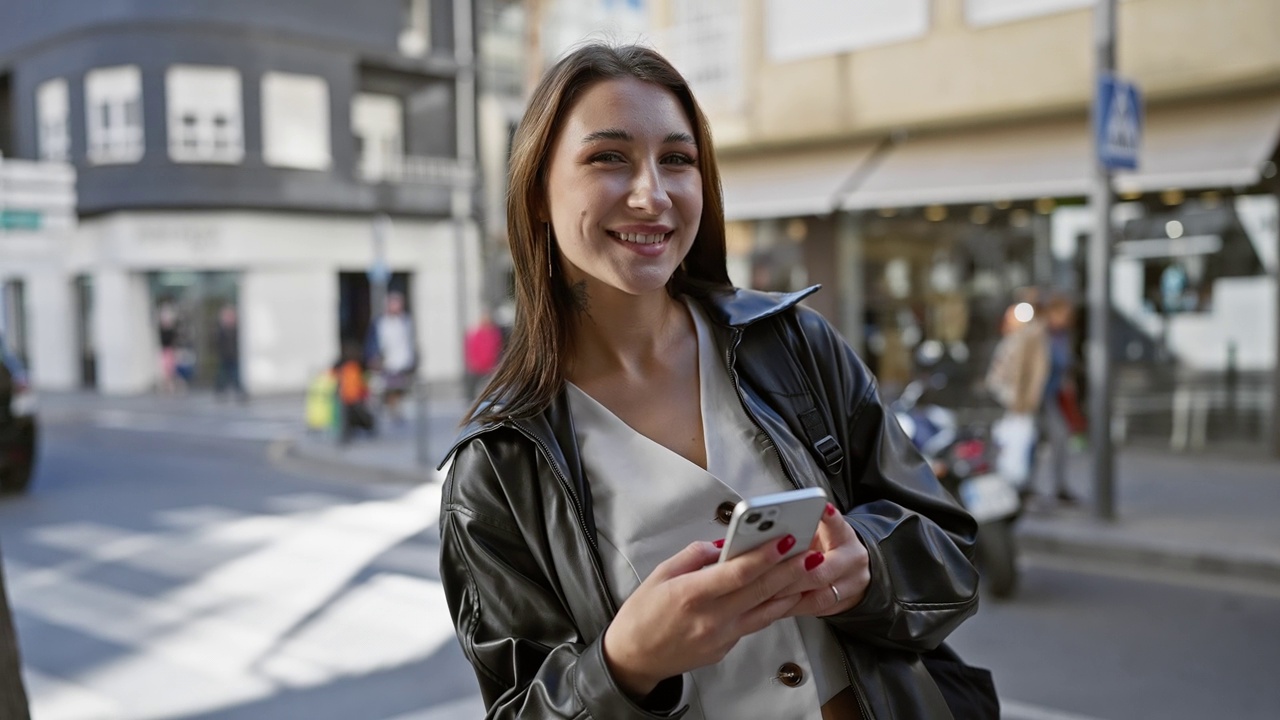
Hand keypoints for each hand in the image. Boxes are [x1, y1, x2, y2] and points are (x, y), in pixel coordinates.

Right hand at [602, 533, 822, 698]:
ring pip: (765, 612)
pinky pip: (754, 624)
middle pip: (759, 591)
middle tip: (810, 553)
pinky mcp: (726, 648)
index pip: (737, 573)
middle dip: (789, 570)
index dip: (764, 556)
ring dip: (790, 591)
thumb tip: (724, 546)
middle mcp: (710, 619)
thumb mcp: (660, 574)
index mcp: (690, 595)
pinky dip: (772, 608)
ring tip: (809, 573)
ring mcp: (721, 638)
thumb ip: (694, 556)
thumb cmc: (642, 614)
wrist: (634, 657)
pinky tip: (785, 594)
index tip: (785, 540)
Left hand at [776, 503, 870, 617]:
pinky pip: (814, 611)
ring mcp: (850, 587)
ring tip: (765, 593)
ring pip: (818, 597)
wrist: (852, 571)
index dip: (829, 519)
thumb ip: (801, 529)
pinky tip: (772, 606)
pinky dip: (790, 608)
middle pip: (821, 572)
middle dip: (791, 575)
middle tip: (768, 574)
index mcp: (844, 536)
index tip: (821, 510)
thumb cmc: (827, 546)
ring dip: (788, 597)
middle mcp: (851, 561)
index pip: (837, 526)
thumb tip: (767, 527)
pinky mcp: (840, 606)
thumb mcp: (819, 530)